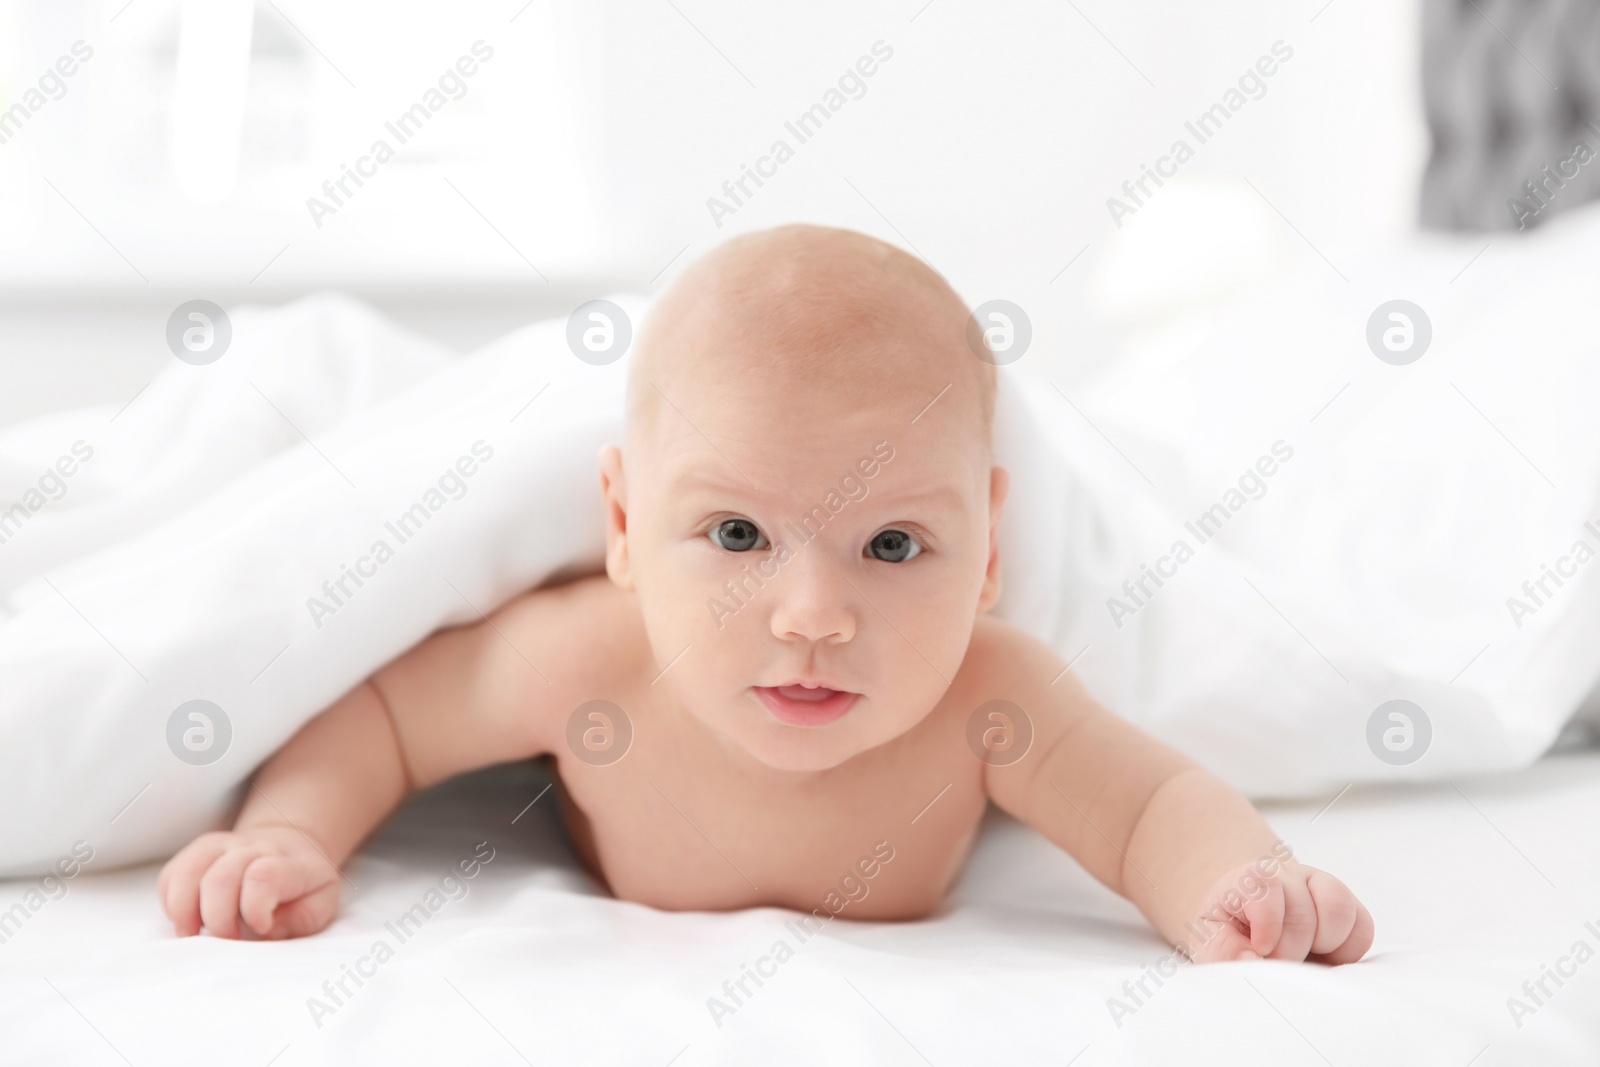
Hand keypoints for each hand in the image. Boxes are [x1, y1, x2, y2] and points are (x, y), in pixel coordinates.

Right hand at [158, 825, 341, 938]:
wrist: (288, 846)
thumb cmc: (303, 887)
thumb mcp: (318, 906)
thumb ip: (299, 921)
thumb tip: (264, 932)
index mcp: (287, 863)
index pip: (262, 877)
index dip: (255, 909)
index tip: (263, 928)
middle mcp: (251, 848)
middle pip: (220, 878)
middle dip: (218, 920)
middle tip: (228, 940)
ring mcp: (220, 847)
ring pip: (187, 873)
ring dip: (185, 913)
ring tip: (196, 935)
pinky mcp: (195, 853)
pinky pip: (170, 877)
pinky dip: (171, 905)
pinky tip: (189, 921)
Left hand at [1185, 860, 1372, 964]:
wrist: (1249, 913)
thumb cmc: (1229, 928)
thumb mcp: (1211, 937)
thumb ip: (1223, 948)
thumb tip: (1252, 961)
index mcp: (1250, 879)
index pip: (1267, 888)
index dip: (1269, 924)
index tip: (1261, 949)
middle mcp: (1288, 876)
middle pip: (1303, 910)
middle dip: (1291, 949)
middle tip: (1277, 962)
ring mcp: (1320, 887)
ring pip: (1339, 910)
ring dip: (1323, 944)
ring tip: (1302, 956)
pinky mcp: (1346, 906)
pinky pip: (1362, 926)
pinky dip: (1348, 949)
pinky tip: (1324, 955)